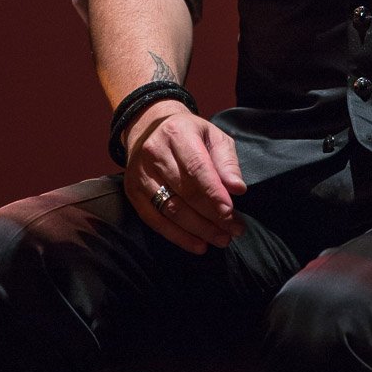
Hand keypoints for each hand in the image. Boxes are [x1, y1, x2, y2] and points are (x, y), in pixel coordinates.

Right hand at [123, 100, 246, 254]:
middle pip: (185, 192)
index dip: (213, 192)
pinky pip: (155, 220)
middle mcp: (154, 153)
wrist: (150, 127)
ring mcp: (140, 174)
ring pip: (170, 209)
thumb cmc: (189, 133)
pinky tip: (198, 244)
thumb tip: (237, 189)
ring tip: (221, 239)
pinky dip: (178, 236)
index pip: (196, 167)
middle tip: (234, 230)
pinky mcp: (133, 192)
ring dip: (198, 229)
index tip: (230, 212)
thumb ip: (227, 161)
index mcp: (177, 133)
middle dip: (212, 215)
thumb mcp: (213, 136)